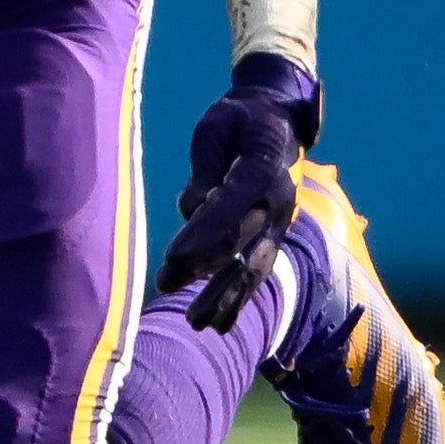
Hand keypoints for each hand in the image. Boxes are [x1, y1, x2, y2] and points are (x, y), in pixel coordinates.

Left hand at [157, 52, 324, 330]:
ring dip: (224, 296)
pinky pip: (256, 271)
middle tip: (166, 284)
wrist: (277, 118)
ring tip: (196, 322)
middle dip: (203, 267)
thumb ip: (207, 170)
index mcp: (264, 166)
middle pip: (239, 241)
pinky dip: (239, 298)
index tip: (173, 256)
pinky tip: (221, 324)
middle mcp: (277, 200)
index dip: (202, 232)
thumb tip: (193, 208)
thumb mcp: (217, 128)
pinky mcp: (272, 236)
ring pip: (252, 266)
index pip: (229, 204)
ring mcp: (278, 222)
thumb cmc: (239, 119)